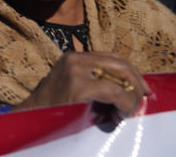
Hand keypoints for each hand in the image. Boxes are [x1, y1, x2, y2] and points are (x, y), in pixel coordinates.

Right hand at [13, 51, 149, 117]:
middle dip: (137, 84)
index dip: (133, 73)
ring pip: (121, 77)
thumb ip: (94, 79)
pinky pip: (115, 92)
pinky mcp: (78, 87)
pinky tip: (120, 115)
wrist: (32, 117)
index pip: (113, 58)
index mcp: (74, 57)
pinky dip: (125, 104)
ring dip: (132, 96)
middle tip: (141, 102)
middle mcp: (75, 60)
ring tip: (127, 112)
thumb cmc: (55, 107)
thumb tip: (130, 87)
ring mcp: (76, 72)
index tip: (143, 90)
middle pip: (120, 65)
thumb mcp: (73, 85)